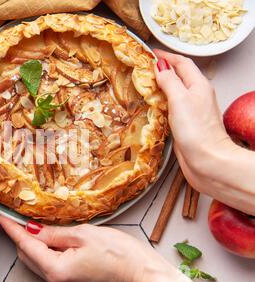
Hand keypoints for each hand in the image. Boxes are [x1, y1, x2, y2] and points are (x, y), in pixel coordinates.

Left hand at [0, 216, 210, 281]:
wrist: (141, 272)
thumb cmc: (118, 253)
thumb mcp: (83, 234)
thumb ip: (53, 233)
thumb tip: (31, 229)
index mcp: (57, 270)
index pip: (26, 245)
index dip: (12, 229)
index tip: (1, 216)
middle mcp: (56, 281)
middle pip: (27, 256)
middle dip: (19, 236)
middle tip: (15, 215)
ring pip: (37, 261)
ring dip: (31, 243)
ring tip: (29, 222)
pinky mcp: (71, 281)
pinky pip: (49, 264)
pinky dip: (43, 250)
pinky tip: (47, 235)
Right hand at [153, 49, 233, 191]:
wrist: (207, 159)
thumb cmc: (196, 130)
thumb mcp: (180, 99)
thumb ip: (169, 81)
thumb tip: (159, 66)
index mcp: (198, 85)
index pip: (182, 63)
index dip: (166, 56)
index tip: (150, 52)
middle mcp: (197, 95)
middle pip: (179, 75)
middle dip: (163, 69)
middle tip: (144, 67)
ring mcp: (192, 110)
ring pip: (175, 91)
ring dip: (161, 85)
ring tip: (145, 83)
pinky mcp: (186, 124)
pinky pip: (172, 106)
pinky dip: (161, 101)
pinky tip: (152, 106)